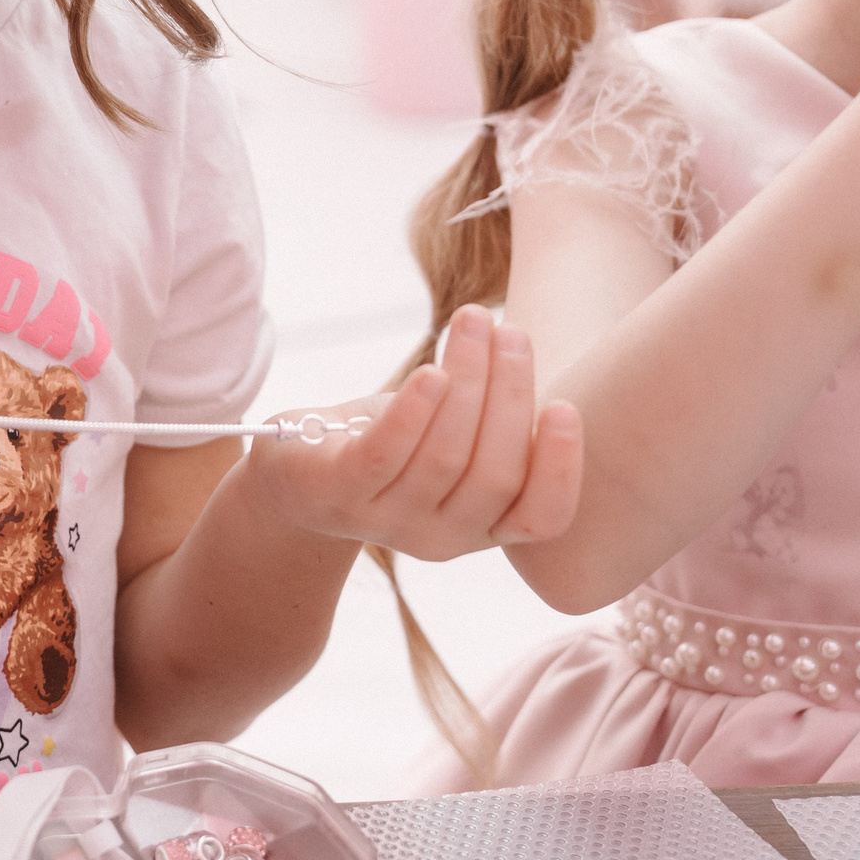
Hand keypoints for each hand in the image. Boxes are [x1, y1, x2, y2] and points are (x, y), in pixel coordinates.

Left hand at [246, 305, 581, 560]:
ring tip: (472, 322)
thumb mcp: (450, 440)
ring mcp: (385, 520)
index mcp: (482, 528)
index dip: (560, 467)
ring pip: (444, 456)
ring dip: (467, 379)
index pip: (540, 518)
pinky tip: (430, 371)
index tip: (565, 405)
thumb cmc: (389, 446)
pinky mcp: (337, 492)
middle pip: (494, 473)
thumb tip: (526, 353)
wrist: (294, 477)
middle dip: (509, 395)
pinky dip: (413, 411)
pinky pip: (384, 455)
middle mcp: (440, 538)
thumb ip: (493, 422)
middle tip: (509, 331)